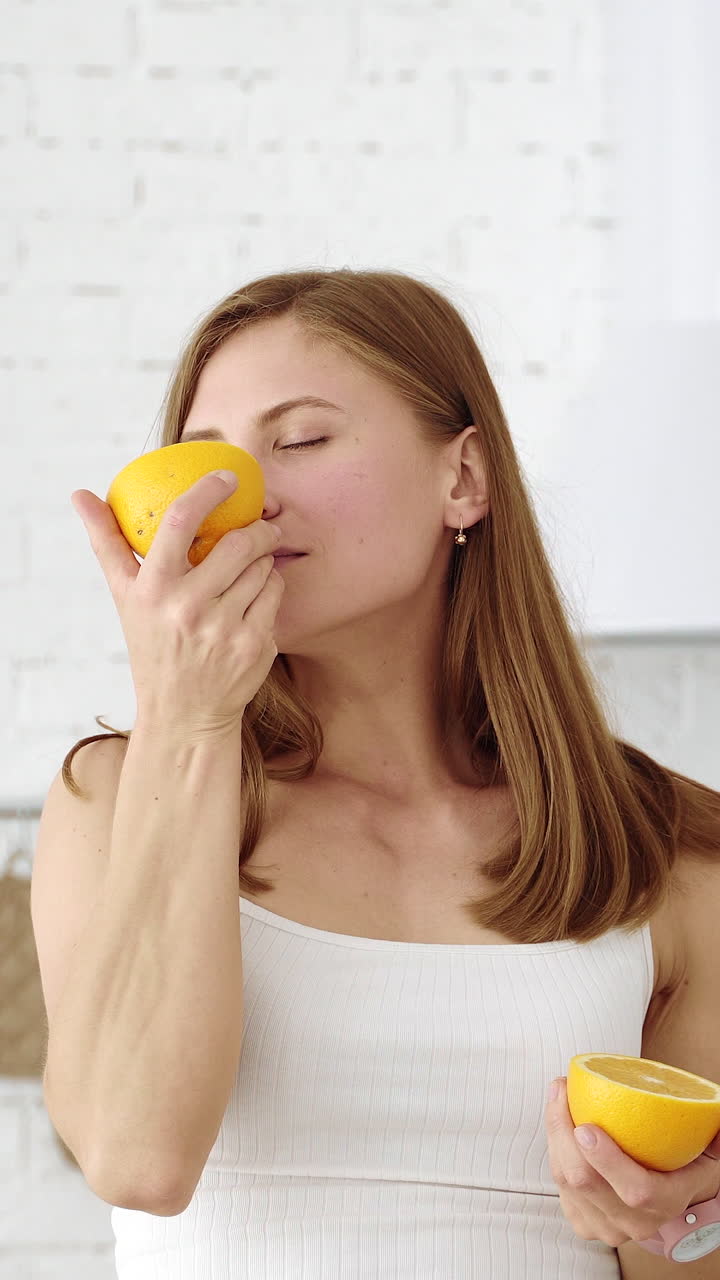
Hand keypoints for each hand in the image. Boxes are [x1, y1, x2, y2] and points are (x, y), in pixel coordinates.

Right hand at [71, 471, 284, 739]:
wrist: (183, 713)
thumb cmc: (152, 645)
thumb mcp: (125, 597)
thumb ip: (107, 543)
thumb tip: (80, 495)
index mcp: (153, 590)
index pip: (180, 520)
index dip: (208, 490)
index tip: (227, 478)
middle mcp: (187, 609)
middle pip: (237, 544)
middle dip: (256, 529)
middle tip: (260, 525)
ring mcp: (224, 629)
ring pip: (262, 567)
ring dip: (263, 559)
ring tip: (251, 568)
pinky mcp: (255, 645)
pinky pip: (275, 593)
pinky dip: (271, 587)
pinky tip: (256, 598)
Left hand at [545, 1076, 719, 1247]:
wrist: (665, 1204)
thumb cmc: (682, 1169)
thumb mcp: (704, 1156)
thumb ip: (709, 1137)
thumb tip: (714, 1118)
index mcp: (665, 1204)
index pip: (636, 1190)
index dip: (608, 1161)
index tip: (586, 1127)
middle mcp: (633, 1223)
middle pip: (586, 1182)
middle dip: (562, 1131)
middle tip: (561, 1088)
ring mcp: (605, 1227)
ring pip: (566, 1181)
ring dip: (554, 1133)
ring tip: (557, 1094)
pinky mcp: (582, 1222)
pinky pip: (558, 1184)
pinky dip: (554, 1148)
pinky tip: (557, 1121)